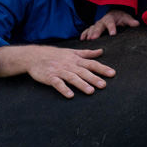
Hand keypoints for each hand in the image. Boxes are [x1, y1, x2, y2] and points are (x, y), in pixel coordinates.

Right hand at [0, 45, 115, 97]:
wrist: (33, 56)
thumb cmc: (54, 54)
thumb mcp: (72, 51)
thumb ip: (87, 53)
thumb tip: (101, 51)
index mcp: (75, 59)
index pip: (91, 63)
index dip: (102, 68)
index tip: (112, 74)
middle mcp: (69, 65)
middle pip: (83, 72)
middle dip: (94, 78)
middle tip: (104, 85)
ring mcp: (59, 71)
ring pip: (72, 77)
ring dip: (81, 84)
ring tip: (90, 91)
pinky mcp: (50, 77)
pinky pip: (57, 83)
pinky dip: (64, 89)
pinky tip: (70, 95)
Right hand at [81, 9, 140, 39]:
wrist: (114, 13)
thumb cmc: (120, 17)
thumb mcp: (126, 17)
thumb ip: (130, 21)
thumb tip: (136, 24)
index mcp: (110, 18)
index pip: (111, 23)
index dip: (112, 28)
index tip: (113, 34)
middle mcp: (102, 21)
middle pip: (98, 26)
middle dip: (96, 32)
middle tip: (94, 38)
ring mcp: (97, 24)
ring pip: (92, 28)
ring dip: (89, 33)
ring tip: (88, 39)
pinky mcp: (94, 28)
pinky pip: (87, 30)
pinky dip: (84, 34)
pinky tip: (82, 39)